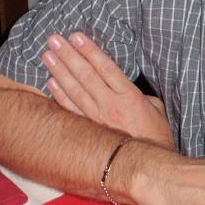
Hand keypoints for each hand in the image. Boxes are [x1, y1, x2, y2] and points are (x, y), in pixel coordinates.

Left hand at [43, 32, 173, 149]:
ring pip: (74, 91)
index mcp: (130, 97)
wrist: (149, 168)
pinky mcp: (89, 131)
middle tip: (54, 39)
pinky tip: (50, 81)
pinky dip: (59, 95)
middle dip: (69, 55)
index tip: (77, 36)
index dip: (90, 51)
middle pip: (85, 76)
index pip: (106, 68)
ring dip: (59, 71)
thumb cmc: (156, 136)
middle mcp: (111, 106)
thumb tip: (125, 86)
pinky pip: (70, 111)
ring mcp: (97, 120)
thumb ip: (138, 93)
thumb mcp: (155, 107)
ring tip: (47, 55)